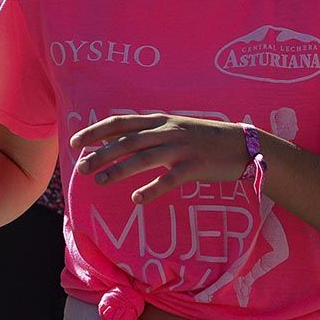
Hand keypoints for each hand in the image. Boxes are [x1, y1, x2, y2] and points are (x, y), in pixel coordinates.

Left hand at [70, 114, 249, 203]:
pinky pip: (169, 178)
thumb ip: (153, 133)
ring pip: (144, 158)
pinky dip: (152, 188)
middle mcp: (168, 131)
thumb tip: (124, 141)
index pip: (122, 122)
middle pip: (128, 140)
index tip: (76, 141)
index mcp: (161, 120)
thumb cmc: (207, 139)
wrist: (243, 144)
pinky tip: (137, 198)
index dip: (97, 131)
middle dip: (101, 153)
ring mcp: (182, 147)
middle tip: (81, 168)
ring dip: (119, 170)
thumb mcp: (177, 128)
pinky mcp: (195, 165)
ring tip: (100, 181)